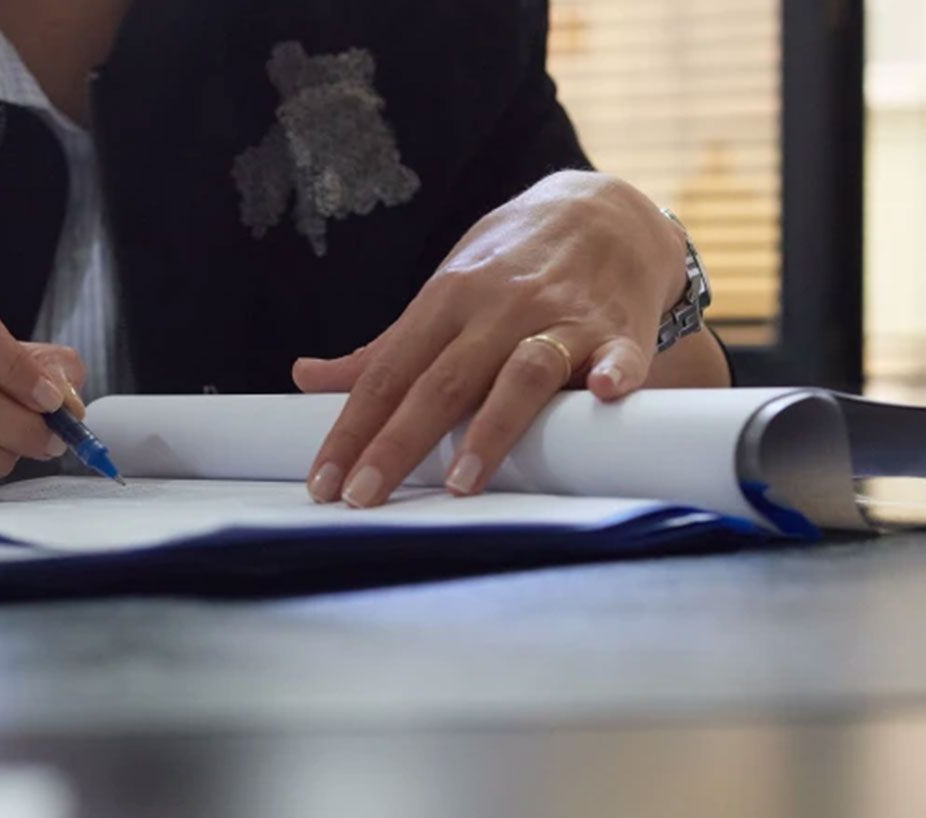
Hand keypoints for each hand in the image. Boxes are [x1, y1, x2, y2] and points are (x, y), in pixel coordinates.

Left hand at [293, 170, 724, 507]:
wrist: (602, 212)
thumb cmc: (508, 266)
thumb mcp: (441, 294)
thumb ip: (384, 349)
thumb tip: (305, 378)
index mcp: (446, 302)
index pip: (387, 374)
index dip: (352, 430)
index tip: (324, 482)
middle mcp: (499, 309)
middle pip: (442, 382)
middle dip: (398, 443)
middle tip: (364, 497)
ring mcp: (561, 318)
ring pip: (523, 372)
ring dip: (492, 427)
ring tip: (463, 482)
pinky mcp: (620, 331)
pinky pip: (619, 355)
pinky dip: (613, 374)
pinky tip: (604, 395)